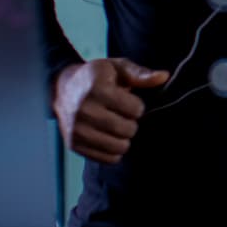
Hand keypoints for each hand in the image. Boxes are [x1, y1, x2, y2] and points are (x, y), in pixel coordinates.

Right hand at [52, 58, 168, 163]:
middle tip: (123, 115)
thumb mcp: (117, 68)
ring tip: (117, 126)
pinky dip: (113, 151)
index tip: (129, 101)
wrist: (62, 88)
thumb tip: (164, 77)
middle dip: (132, 123)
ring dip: (124, 138)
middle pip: (127, 130)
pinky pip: (106, 158)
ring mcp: (77, 129)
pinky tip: (109, 136)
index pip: (135, 109)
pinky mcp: (73, 144)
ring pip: (118, 147)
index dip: (137, 106)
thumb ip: (141, 74)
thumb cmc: (97, 77)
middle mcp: (84, 110)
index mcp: (97, 89)